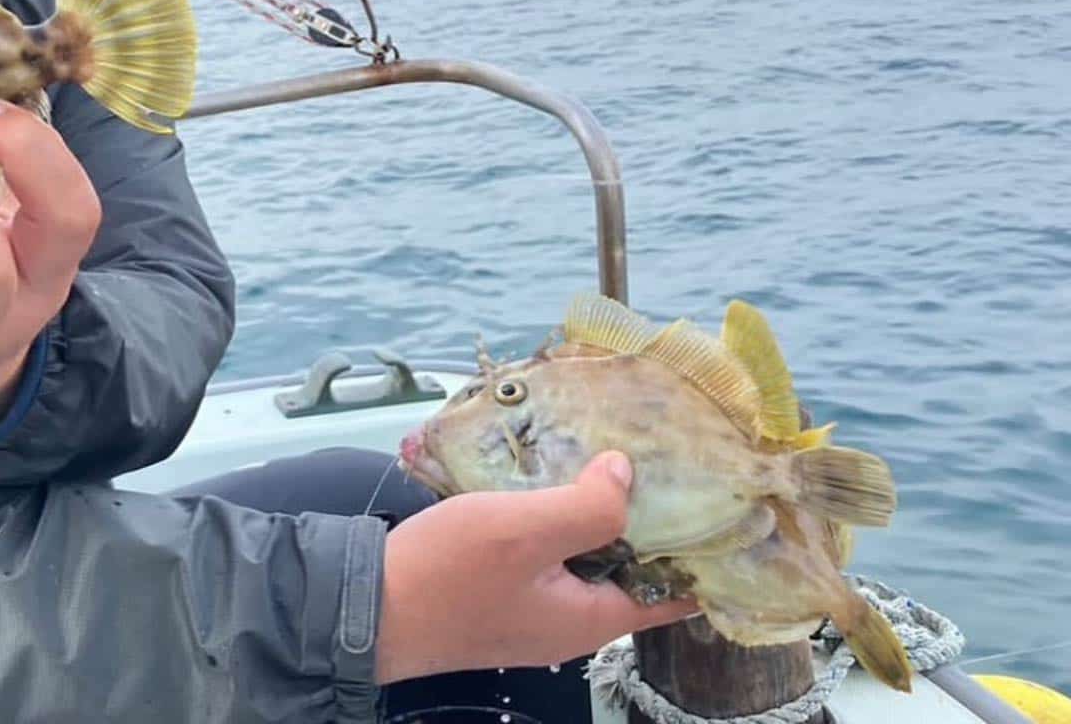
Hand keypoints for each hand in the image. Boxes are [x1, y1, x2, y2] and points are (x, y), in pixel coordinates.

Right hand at [374, 451, 696, 683]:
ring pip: (585, 560)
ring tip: (601, 459)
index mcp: (590, 617)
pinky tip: (542, 484)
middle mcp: (569, 622)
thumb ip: (586, 507)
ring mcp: (533, 612)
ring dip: (594, 516)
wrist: (365, 608)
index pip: (671, 593)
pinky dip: (555, 523)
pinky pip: (547, 558)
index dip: (696, 552)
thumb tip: (626, 476)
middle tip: (656, 462)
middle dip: (643, 520)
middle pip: (629, 570)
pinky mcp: (501, 596)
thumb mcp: (524, 530)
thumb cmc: (446, 575)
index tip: (716, 505)